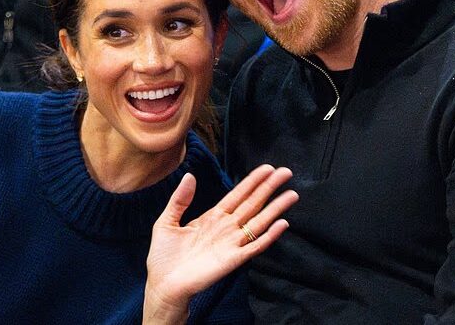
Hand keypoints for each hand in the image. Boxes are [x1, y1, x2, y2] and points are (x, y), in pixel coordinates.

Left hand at [142, 164, 298, 323]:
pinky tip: (282, 224)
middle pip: (253, 203)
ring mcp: (231, 243)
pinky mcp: (233, 260)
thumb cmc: (163, 256)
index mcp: (213, 217)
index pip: (238, 195)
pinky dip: (269, 236)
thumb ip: (180, 199)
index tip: (267, 168)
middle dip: (269, 188)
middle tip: (286, 172)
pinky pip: (255, 246)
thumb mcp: (167, 221)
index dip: (253, 181)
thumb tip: (189, 175)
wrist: (162, 285)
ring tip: (292, 194)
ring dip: (276, 208)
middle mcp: (226, 228)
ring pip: (259, 222)